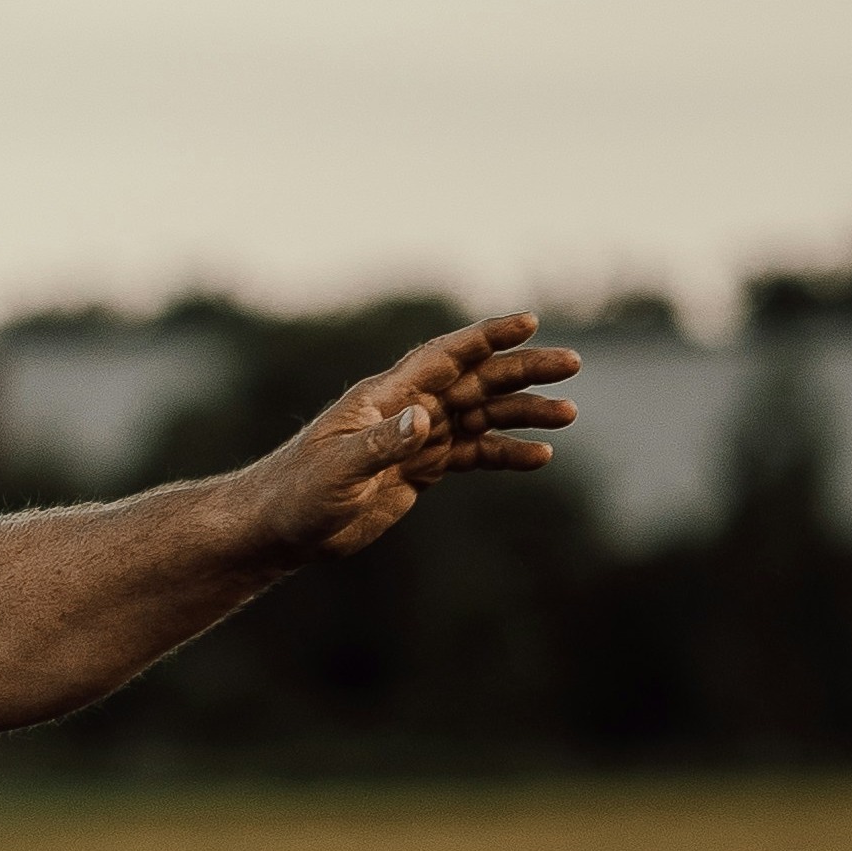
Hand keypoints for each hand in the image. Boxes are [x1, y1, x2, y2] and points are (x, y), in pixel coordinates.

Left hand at [241, 315, 579, 564]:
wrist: (279, 529)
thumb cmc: (296, 494)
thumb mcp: (338, 470)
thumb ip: (382, 443)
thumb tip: (425, 418)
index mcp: (385, 397)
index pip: (444, 356)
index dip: (485, 337)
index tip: (527, 321)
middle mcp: (405, 410)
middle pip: (475, 380)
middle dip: (522, 370)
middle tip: (572, 365)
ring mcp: (415, 438)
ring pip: (481, 415)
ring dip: (523, 412)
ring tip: (568, 414)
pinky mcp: (419, 469)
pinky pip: (472, 454)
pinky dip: (505, 453)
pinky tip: (539, 457)